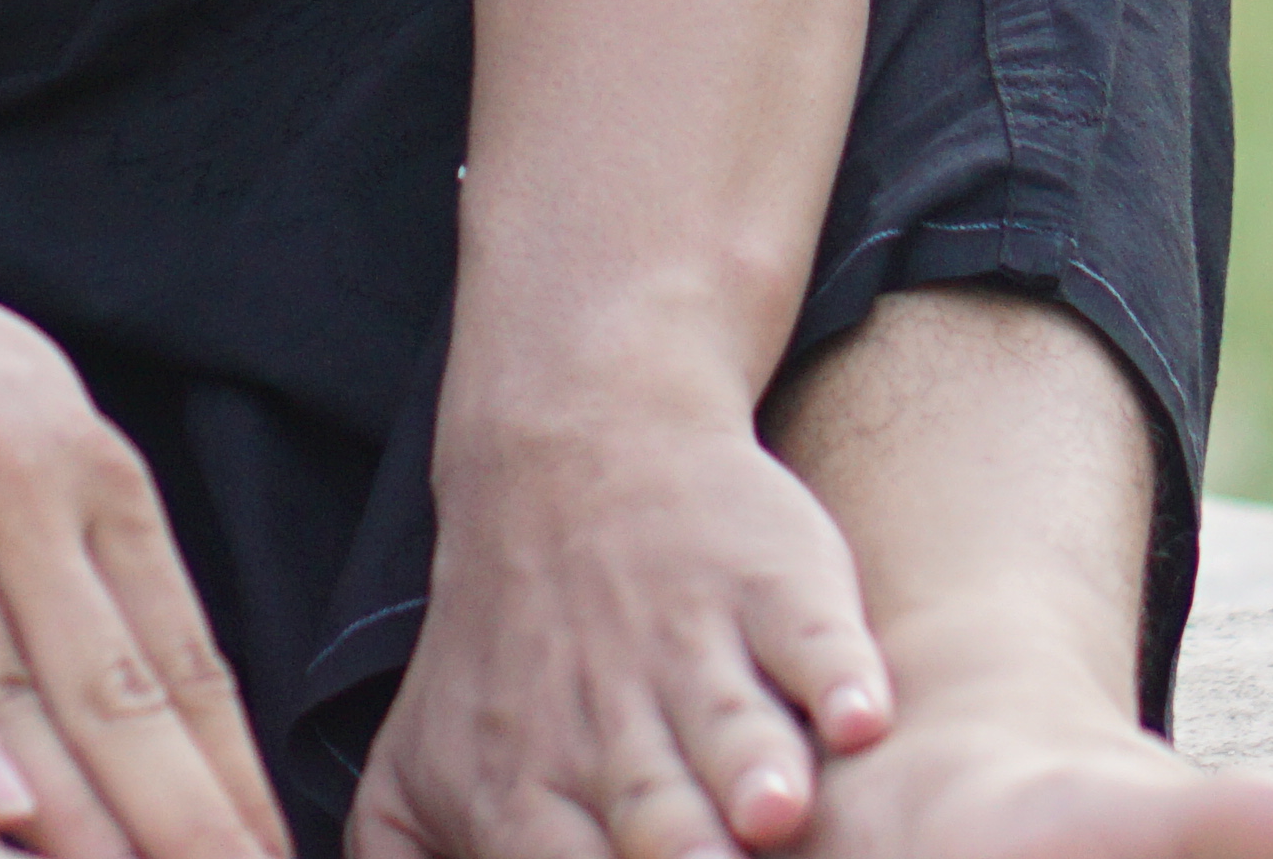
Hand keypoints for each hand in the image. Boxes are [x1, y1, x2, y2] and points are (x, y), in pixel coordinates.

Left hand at [349, 395, 890, 858]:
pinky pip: (811, 633)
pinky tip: (857, 713)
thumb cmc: (506, 652)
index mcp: (518, 787)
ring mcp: (689, 644)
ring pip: (730, 729)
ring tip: (771, 811)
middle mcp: (604, 722)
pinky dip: (836, 673)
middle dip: (679, 857)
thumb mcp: (416, 769)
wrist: (565, 453)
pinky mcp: (770, 580)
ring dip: (751, 775)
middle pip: (654, 827)